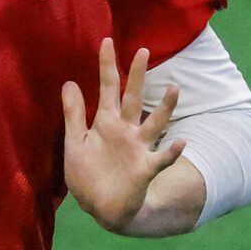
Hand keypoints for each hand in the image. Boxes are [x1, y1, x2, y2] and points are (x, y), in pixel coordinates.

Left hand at [61, 38, 185, 234]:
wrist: (100, 208)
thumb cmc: (87, 175)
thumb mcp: (75, 142)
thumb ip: (73, 114)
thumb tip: (69, 82)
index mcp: (106, 123)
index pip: (107, 88)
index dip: (106, 66)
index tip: (106, 41)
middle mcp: (125, 131)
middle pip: (133, 98)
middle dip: (137, 75)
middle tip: (142, 51)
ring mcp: (138, 148)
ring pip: (154, 123)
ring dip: (164, 107)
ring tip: (173, 88)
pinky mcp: (145, 169)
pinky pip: (161, 159)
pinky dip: (171, 152)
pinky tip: (181, 143)